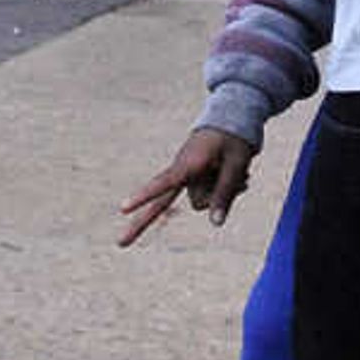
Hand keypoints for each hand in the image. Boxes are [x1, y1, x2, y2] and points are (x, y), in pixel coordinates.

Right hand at [118, 126, 259, 245]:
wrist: (231, 116)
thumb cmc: (234, 138)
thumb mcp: (236, 164)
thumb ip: (225, 193)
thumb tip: (215, 224)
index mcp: (189, 163)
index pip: (162, 183)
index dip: (143, 196)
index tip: (122, 208)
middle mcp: (183, 171)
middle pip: (197, 203)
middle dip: (193, 206)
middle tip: (123, 242)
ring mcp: (187, 175)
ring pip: (206, 201)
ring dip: (224, 190)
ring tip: (236, 168)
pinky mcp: (193, 178)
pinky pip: (208, 195)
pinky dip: (223, 189)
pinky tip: (236, 174)